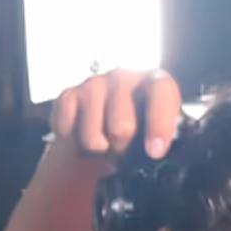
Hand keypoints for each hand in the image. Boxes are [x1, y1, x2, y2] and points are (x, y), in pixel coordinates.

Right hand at [51, 69, 181, 159]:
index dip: (159, 123)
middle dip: (121, 148)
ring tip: (103, 145)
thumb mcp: (156, 131)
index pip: (159, 91)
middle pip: (122, 128)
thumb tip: (158, 153)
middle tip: (122, 149)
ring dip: (97, 149)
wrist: (101, 126)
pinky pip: (68, 131)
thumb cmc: (135, 128)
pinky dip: (74, 142)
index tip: (155, 152)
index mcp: (152, 81)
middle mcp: (122, 77)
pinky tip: (82, 135)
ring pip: (92, 137)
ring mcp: (92, 84)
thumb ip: (162, 138)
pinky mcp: (68, 95)